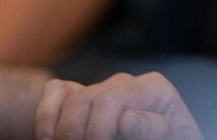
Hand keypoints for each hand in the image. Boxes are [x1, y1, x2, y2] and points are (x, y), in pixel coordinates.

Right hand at [34, 72, 203, 139]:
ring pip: (66, 98)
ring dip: (59, 129)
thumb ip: (150, 128)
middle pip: (84, 100)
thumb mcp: (171, 135)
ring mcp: (101, 88)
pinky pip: (56, 92)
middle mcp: (124, 82)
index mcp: (151, 88)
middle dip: (74, 132)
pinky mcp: (82, 98)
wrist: (168, 139)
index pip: (110, 102)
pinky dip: (45, 114)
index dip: (96, 130)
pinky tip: (46, 138)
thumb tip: (123, 119)